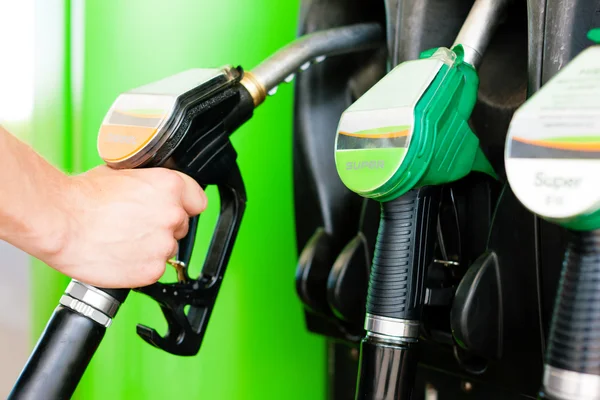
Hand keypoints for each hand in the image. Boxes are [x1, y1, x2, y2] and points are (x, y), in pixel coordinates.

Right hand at [44, 165, 206, 287]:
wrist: (61, 223)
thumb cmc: (82, 197)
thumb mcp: (123, 174)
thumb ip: (149, 183)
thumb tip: (152, 188)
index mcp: (170, 186)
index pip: (197, 200)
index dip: (184, 205)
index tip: (174, 209)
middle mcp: (173, 215)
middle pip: (181, 226)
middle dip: (163, 227)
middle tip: (136, 225)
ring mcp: (164, 245)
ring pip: (168, 249)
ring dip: (152, 248)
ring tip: (123, 240)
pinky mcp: (152, 270)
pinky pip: (155, 269)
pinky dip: (140, 266)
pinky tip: (120, 255)